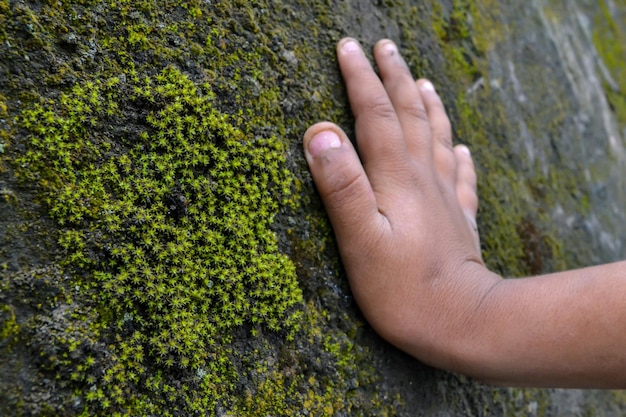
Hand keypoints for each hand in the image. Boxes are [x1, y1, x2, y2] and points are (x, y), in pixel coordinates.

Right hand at [303, 38, 500, 370]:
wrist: (464, 321)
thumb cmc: (403, 289)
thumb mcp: (359, 239)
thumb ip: (341, 185)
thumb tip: (319, 132)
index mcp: (396, 177)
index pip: (375, 115)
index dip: (360, 79)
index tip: (347, 47)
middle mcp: (423, 178)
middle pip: (409, 115)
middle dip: (394, 77)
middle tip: (385, 47)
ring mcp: (445, 197)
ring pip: (436, 137)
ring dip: (427, 104)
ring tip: (422, 81)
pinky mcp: (459, 220)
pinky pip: (460, 176)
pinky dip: (457, 155)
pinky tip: (458, 147)